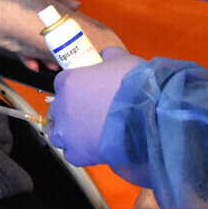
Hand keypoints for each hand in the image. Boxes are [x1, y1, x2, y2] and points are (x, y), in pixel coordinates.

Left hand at [47, 46, 144, 164]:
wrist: (149, 116)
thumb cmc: (135, 84)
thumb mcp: (121, 59)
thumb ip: (108, 56)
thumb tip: (105, 56)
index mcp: (68, 81)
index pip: (62, 83)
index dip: (76, 88)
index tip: (87, 92)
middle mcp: (62, 106)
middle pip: (59, 108)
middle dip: (72, 110)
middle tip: (91, 112)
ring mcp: (67, 131)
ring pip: (58, 132)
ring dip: (69, 131)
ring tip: (88, 132)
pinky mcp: (77, 152)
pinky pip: (71, 153)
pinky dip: (79, 150)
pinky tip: (92, 147)